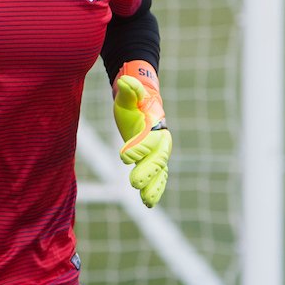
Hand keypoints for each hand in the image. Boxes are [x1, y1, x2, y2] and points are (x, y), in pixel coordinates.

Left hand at [112, 61, 171, 207]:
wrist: (143, 105)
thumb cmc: (133, 100)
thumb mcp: (128, 94)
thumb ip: (128, 89)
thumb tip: (124, 80)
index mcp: (155, 125)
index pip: (148, 140)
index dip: (138, 148)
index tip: (123, 156)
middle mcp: (160, 140)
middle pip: (157, 159)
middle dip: (147, 172)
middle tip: (133, 183)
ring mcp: (159, 152)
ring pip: (159, 172)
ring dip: (153, 187)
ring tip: (146, 202)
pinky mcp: (154, 161)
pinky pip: (158, 178)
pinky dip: (155, 190)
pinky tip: (148, 203)